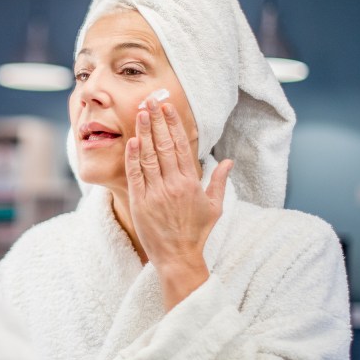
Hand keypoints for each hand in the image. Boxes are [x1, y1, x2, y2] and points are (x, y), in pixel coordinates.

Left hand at [125, 95, 232, 308]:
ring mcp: (156, 193)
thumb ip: (219, 181)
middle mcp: (174, 185)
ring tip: (139, 113)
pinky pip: (135, 175)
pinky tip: (131, 141)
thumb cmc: (196, 233)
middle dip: (156, 121)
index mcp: (192, 183)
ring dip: (144, 133)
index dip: (173, 125)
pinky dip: (133, 157)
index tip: (167, 108)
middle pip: (164, 146)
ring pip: (149, 156)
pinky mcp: (140, 203)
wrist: (178, 258)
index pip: (182, 146)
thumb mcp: (215, 207)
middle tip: (150, 101)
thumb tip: (229, 161)